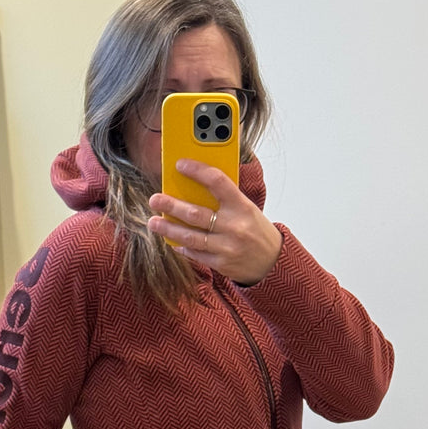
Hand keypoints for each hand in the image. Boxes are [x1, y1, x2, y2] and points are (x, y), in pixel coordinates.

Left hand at [147, 158, 282, 285]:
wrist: (273, 262)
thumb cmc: (256, 230)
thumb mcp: (247, 209)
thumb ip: (225, 199)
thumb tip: (193, 187)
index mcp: (242, 206)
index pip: (217, 182)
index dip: (197, 171)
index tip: (180, 165)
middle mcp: (234, 226)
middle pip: (195, 213)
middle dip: (171, 206)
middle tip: (155, 200)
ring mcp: (227, 247)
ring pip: (191, 236)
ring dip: (168, 229)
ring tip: (153, 223)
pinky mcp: (221, 263)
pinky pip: (196, 253)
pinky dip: (182, 246)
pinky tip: (172, 241)